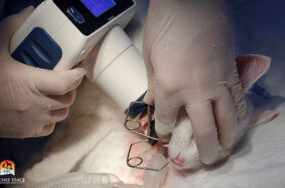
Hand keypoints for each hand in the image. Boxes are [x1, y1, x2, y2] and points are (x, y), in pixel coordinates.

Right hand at [0, 7, 84, 137]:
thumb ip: (11, 29)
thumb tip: (27, 14)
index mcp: (30, 83)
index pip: (66, 82)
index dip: (78, 74)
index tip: (79, 68)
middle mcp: (36, 104)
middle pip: (68, 97)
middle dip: (71, 87)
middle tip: (65, 78)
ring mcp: (33, 120)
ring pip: (63, 113)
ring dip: (63, 102)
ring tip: (55, 92)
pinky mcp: (28, 132)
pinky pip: (51, 127)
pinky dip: (52, 117)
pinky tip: (44, 108)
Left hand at [143, 0, 245, 163]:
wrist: (190, 3)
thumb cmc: (164, 27)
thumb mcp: (149, 57)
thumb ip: (153, 84)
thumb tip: (152, 102)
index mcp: (169, 88)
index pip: (167, 119)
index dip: (165, 129)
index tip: (165, 133)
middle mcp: (196, 91)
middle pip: (203, 129)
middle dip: (204, 149)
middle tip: (205, 160)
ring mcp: (217, 83)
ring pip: (227, 119)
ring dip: (226, 137)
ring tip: (224, 148)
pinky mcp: (232, 72)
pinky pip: (238, 99)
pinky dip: (238, 114)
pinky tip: (236, 122)